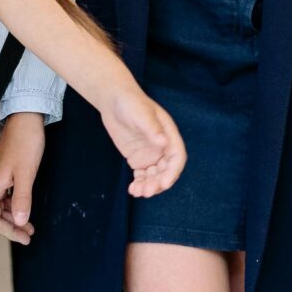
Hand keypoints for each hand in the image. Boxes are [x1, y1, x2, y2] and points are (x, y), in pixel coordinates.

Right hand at [0, 111, 45, 247]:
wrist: (28, 120)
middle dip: (8, 229)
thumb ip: (22, 199)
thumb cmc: (25, 142)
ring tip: (30, 231)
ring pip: (0, 208)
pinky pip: (7, 199)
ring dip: (13, 221)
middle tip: (27, 239)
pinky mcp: (7, 177)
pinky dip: (15, 209)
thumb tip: (18, 221)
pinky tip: (26, 216)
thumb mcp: (27, 173)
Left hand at [100, 82, 184, 198]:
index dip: (173, 172)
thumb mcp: (141, 113)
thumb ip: (152, 128)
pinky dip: (140, 184)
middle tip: (146, 191)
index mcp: (169, 135)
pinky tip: (132, 189)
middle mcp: (163, 147)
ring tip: (137, 191)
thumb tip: (163, 142)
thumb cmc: (130, 102)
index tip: (164, 183)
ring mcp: (151, 154)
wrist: (114, 100)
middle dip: (159, 183)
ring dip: (149, 186)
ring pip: (155, 176)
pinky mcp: (138, 159)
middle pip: (166, 171)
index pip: (177, 157)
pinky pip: (143, 176)